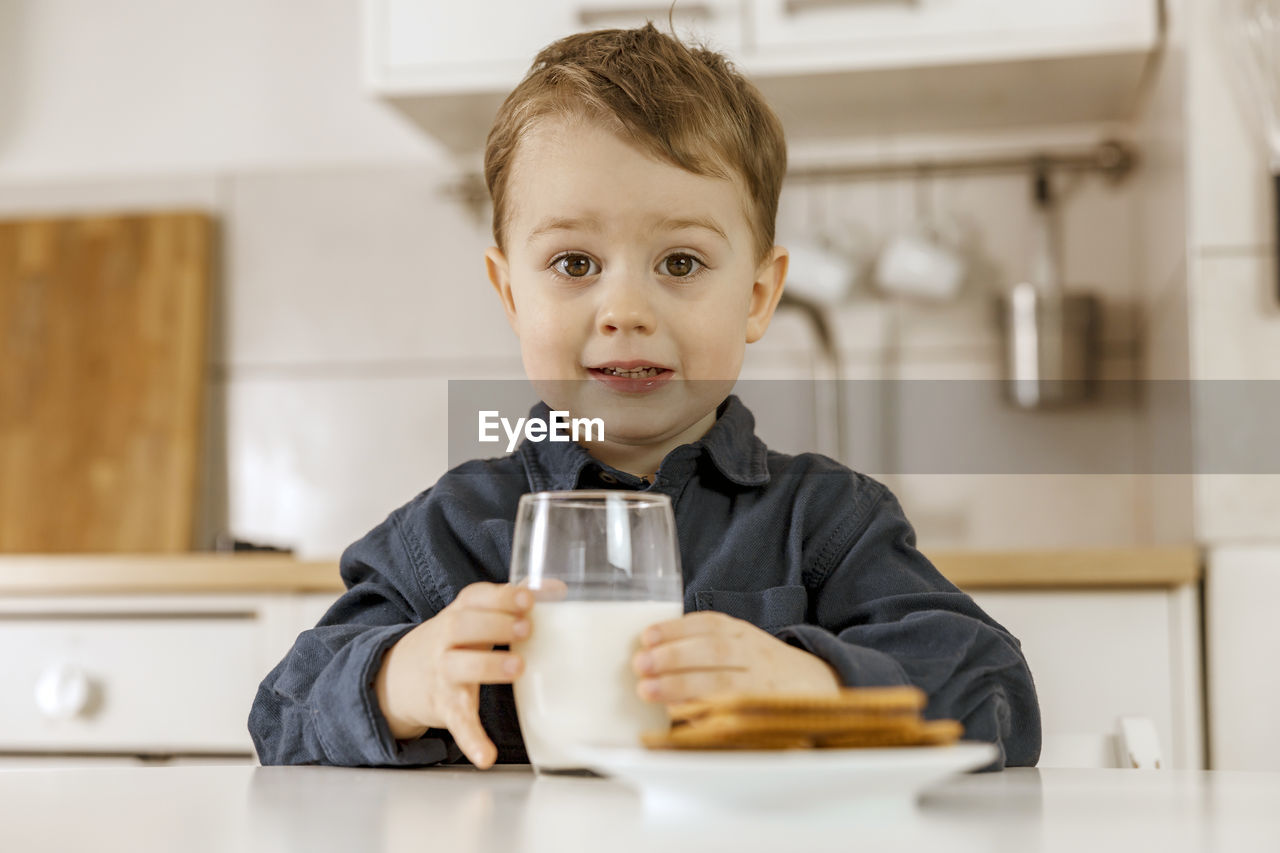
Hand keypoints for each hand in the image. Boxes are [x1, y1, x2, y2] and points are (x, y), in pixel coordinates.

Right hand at [374, 582, 531, 768]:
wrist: (398, 676)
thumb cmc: (454, 640)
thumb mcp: (472, 615)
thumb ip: (511, 600)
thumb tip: (557, 587)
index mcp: (458, 614)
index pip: (474, 598)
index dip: (500, 596)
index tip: (527, 598)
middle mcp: (446, 641)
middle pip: (462, 626)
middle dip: (494, 625)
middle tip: (526, 629)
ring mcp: (443, 675)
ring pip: (458, 667)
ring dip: (488, 665)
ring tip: (518, 667)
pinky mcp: (445, 707)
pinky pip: (457, 724)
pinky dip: (471, 740)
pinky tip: (486, 756)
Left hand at [631, 612, 840, 704]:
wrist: (818, 687)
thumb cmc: (762, 666)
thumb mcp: (740, 643)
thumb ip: (704, 643)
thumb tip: (650, 651)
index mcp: (744, 634)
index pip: (710, 626)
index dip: (676, 629)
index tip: (647, 636)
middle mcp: (755, 656)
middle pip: (714, 653)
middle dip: (674, 657)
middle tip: (641, 664)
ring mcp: (761, 687)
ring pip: (721, 684)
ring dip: (680, 686)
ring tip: (647, 690)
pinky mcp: (762, 715)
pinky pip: (731, 715)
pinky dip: (703, 715)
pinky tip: (677, 715)